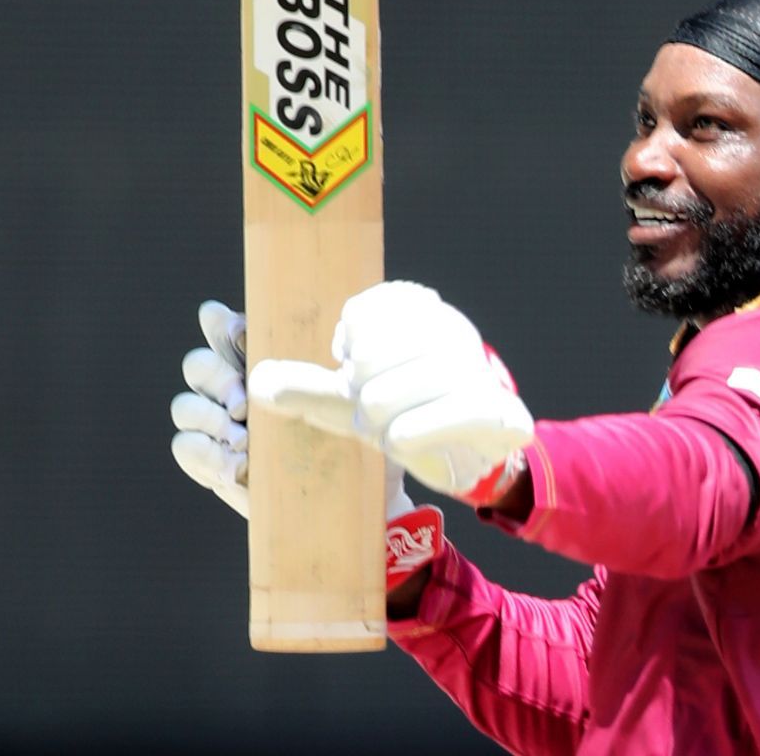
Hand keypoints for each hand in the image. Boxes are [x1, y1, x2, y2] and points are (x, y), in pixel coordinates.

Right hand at [169, 301, 439, 589]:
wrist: (355, 501)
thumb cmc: (353, 438)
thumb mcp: (344, 403)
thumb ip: (313, 380)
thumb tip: (275, 368)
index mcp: (263, 362)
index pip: (225, 328)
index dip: (222, 325)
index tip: (240, 334)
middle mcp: (236, 389)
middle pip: (197, 365)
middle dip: (214, 378)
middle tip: (243, 403)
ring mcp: (221, 428)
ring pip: (185, 406)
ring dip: (208, 418)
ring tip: (242, 440)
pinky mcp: (215, 465)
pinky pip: (185, 447)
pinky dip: (204, 454)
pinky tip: (237, 468)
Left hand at [247, 281, 533, 504]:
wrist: (470, 450)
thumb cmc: (404, 411)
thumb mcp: (351, 399)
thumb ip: (308, 387)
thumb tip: (258, 383)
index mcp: (418, 309)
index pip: (360, 317)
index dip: (349, 353)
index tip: (359, 367)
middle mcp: (452, 329)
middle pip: (368, 360)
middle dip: (359, 398)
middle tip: (370, 415)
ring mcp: (479, 370)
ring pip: (389, 396)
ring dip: (377, 425)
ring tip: (385, 431)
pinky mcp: (501, 413)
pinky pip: (437, 420)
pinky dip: (406, 437)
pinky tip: (402, 440)